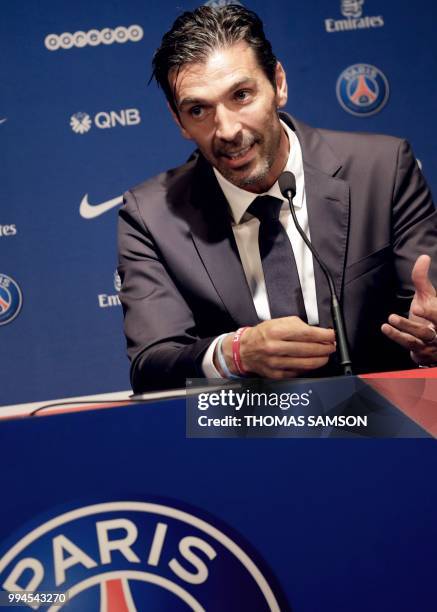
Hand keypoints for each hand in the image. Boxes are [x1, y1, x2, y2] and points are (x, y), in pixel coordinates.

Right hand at [220, 316, 335, 378]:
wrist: (245, 350)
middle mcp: (275, 347)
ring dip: (320, 359)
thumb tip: (318, 333)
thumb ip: (298, 326)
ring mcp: (275, 362)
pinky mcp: (276, 374)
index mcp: (276, 331)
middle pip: (308, 349)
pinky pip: (298, 372)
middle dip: (325, 348)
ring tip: (325, 355)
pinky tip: (311, 363)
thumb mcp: (278, 322)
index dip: (323, 335)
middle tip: (331, 346)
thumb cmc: (262, 335)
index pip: (306, 334)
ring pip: (306, 363)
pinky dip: (308, 368)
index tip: (332, 335)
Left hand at [381, 254, 436, 364]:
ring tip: (391, 317)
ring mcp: (431, 343)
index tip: (420, 305)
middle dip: (427, 316)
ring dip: (406, 327)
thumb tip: (423, 257)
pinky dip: (397, 336)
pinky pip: (409, 344)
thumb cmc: (429, 315)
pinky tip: (386, 328)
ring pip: (420, 336)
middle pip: (436, 325)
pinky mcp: (420, 351)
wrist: (431, 343)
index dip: (432, 311)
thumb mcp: (427, 296)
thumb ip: (422, 279)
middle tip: (416, 308)